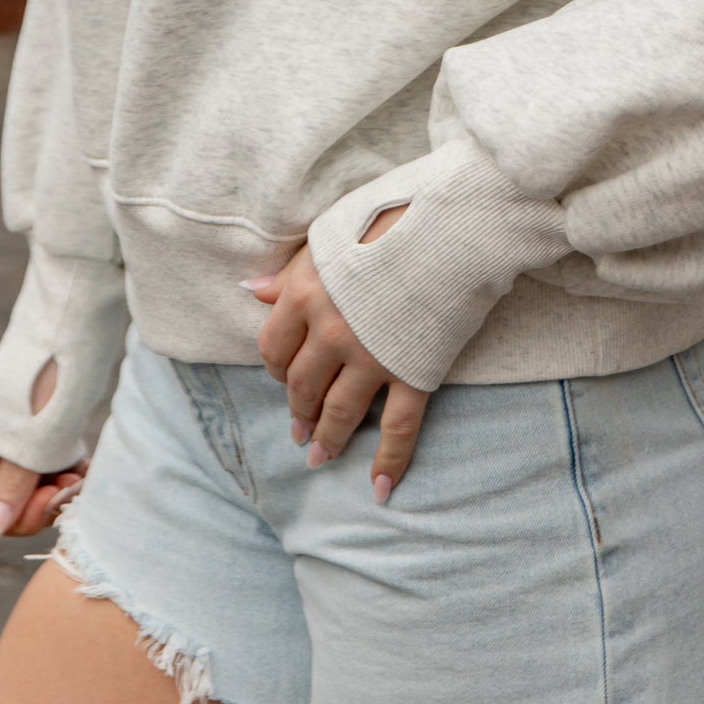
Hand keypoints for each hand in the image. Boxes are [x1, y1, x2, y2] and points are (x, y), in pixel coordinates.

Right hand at [0, 358, 85, 541]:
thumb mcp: (36, 433)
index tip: (54, 495)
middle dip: (47, 502)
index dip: (21, 516)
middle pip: (17, 500)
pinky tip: (91, 462)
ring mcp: (28, 431)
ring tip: (85, 470)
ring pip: (42, 481)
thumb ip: (12, 486)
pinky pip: (59, 461)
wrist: (79, 308)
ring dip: (65, 487)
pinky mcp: (53, 420)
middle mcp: (2, 443)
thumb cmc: (56, 370)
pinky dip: (75, 469)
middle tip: (75, 481)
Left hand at [245, 205, 429, 501]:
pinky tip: (380, 487)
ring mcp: (372, 356)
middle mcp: (332, 331)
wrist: (452, 222)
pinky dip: (389, 462)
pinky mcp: (413, 372)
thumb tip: (252, 292)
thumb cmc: (390, 217)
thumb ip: (292, 271)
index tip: (282, 378)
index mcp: (306, 293)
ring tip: (320, 456)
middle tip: (299, 430)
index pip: (273, 347)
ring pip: (340, 412)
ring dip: (328, 439)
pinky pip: (397, 429)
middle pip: (302, 385)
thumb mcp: (330, 235)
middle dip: (298, 411)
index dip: (275, 368)